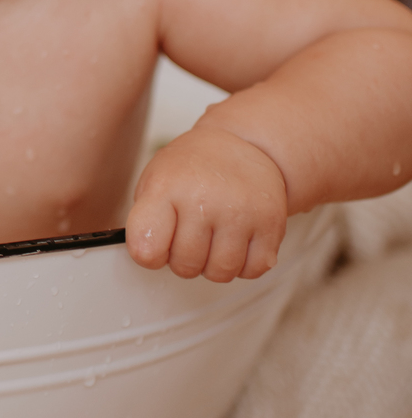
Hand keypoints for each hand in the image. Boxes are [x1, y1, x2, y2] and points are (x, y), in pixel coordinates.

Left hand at [126, 123, 288, 281]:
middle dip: (183, 259)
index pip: (146, 250)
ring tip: (212, 238)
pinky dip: (244, 265)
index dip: (149, 255)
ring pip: (221, 273)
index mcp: (167, 188)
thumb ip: (145, 222)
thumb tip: (147, 257)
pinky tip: (237, 241)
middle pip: (186, 266)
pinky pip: (254, 271)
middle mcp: (205, 199)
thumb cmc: (193, 169)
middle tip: (188, 235)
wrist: (243, 144)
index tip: (155, 243)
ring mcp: (241, 212)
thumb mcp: (155, 181)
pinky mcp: (272, 223)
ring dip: (214, 264)